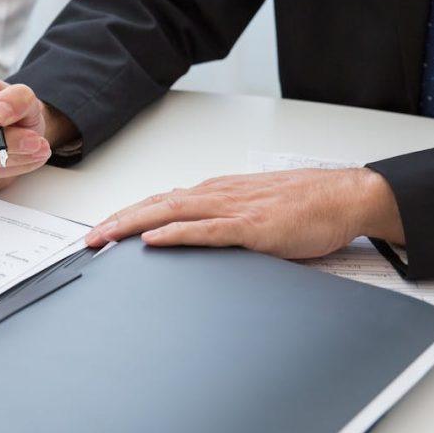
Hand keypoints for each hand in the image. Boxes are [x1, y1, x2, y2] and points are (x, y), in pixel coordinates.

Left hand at [85, 168, 404, 258]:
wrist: (345, 196)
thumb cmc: (305, 206)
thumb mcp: (253, 210)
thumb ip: (223, 221)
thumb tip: (193, 236)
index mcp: (216, 192)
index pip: (161, 202)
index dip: (127, 215)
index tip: (102, 230)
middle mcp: (217, 195)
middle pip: (155, 205)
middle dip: (117, 222)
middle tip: (88, 240)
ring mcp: (233, 209)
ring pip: (171, 213)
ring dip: (132, 225)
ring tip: (104, 238)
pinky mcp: (253, 227)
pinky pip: (206, 230)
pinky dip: (176, 233)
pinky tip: (154, 239)